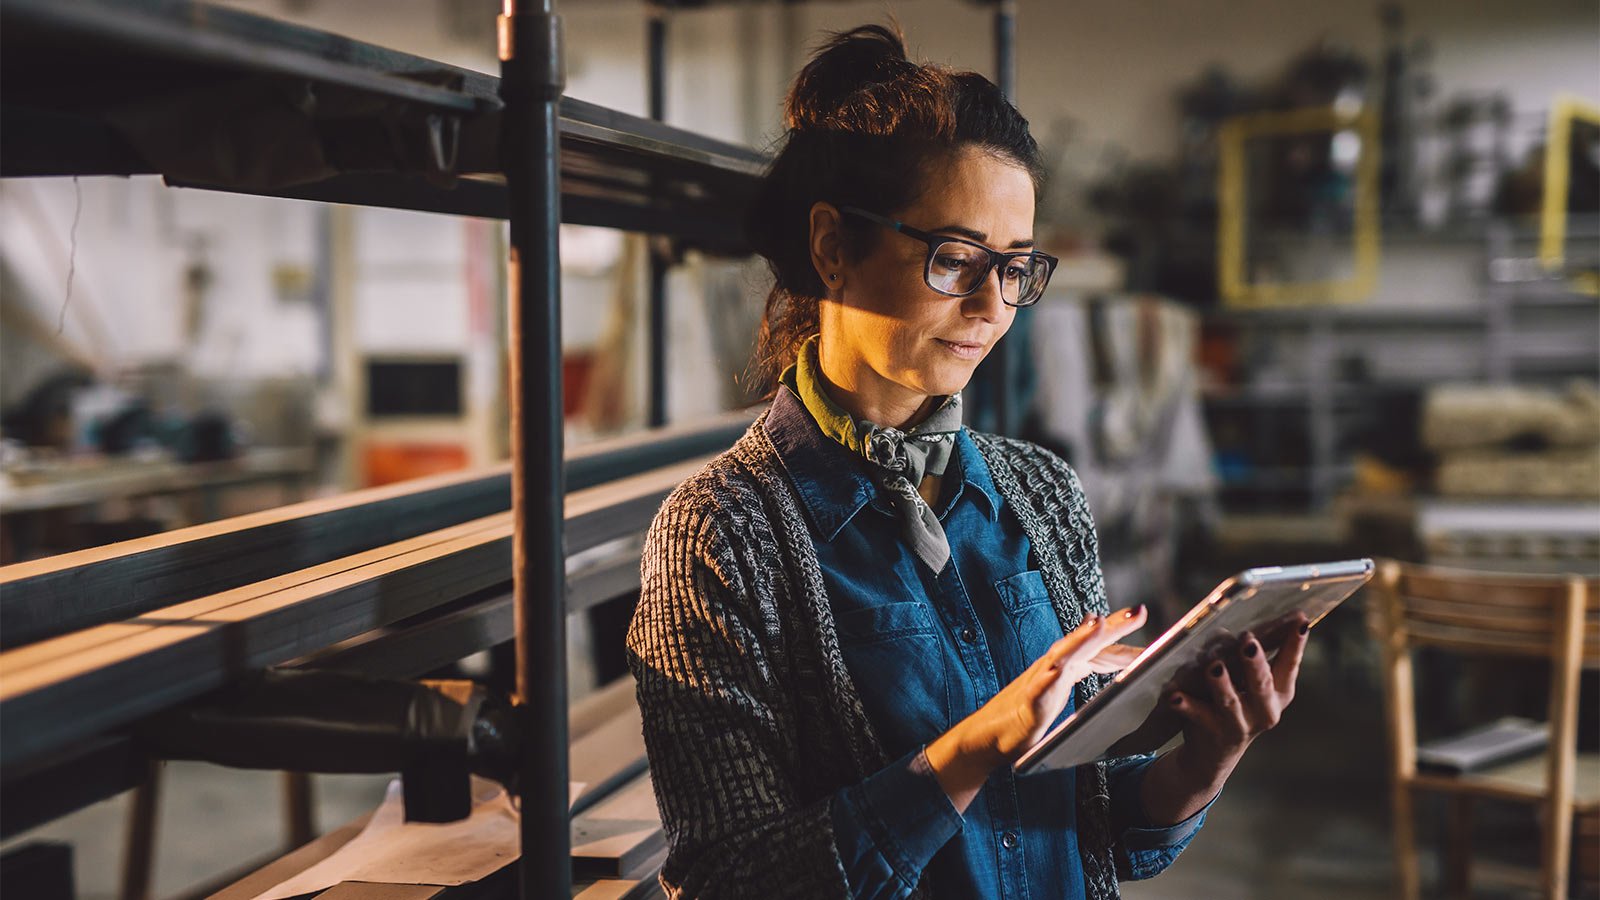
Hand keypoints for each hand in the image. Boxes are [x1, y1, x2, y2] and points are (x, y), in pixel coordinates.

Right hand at [926, 605, 1147, 810]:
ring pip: (1064, 655)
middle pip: (1085, 642)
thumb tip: (1099, 659)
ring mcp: (1039, 680)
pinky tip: (1059, 671)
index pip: (1096, 646)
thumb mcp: (1060, 690)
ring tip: (1099, 624)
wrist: (988, 737)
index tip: (1141, 614)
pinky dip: (1051, 675)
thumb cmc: (1026, 714)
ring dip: (1082, 639)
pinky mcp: (1029, 700)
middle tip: (1139, 611)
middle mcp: (1053, 665)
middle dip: (1112, 626)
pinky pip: (1041, 686)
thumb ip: (1078, 670)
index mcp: (1065, 665)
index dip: (1118, 630)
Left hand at [1166, 615, 1308, 770]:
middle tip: (1248, 640)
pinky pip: (1197, 717)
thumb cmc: (1236, 704)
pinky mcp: (1213, 733)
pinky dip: (1186, 706)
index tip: (1300, 620)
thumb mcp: (1252, 681)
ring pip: (1230, 702)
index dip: (1295, 644)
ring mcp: (1239, 724)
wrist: (1212, 754)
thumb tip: (1260, 621)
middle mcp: (1265, 710)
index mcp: (1279, 693)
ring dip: (1222, 684)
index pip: (1289, 664)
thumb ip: (1257, 655)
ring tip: (1213, 667)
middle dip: (1255, 663)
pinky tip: (1174, 696)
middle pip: (1262, 685)